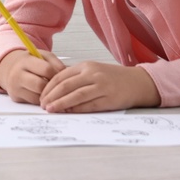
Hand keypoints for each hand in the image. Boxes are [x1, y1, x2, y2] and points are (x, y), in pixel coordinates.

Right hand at [0, 49, 66, 103]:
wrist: (11, 68)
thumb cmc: (31, 62)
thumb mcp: (43, 56)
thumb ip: (56, 63)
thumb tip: (66, 75)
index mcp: (25, 60)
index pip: (46, 69)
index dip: (57, 74)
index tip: (62, 76)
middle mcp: (17, 74)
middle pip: (40, 85)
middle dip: (52, 87)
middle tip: (57, 86)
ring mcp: (15, 87)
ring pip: (37, 96)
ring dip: (48, 95)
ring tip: (52, 90)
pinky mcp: (16, 97)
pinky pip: (34, 102)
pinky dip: (42, 100)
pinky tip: (45, 94)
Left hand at [40, 61, 159, 112]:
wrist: (138, 82)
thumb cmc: (113, 78)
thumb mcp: (94, 71)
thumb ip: (77, 78)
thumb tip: (56, 90)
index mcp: (86, 66)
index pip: (61, 75)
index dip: (49, 87)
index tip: (41, 96)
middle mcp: (93, 74)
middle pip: (66, 85)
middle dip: (51, 96)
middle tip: (42, 105)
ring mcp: (101, 86)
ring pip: (76, 95)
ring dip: (61, 103)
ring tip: (50, 109)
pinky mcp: (109, 99)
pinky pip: (89, 105)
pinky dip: (76, 109)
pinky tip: (68, 113)